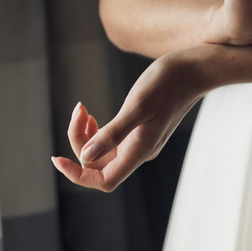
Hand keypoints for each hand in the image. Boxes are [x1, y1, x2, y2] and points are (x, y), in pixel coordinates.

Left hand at [52, 49, 212, 191]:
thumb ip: (112, 134)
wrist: (194, 70)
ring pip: (102, 151)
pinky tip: (91, 114)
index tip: (57, 158)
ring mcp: (140, 140)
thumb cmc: (168, 84)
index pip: (103, 180)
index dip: (77, 175)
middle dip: (79, 142)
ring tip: (82, 109)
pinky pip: (110, 140)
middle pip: (98, 164)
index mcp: (139, 151)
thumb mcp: (137, 106)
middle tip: (79, 110)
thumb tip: (85, 156)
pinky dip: (96, 129)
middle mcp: (139, 151)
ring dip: (85, 134)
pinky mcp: (141, 128)